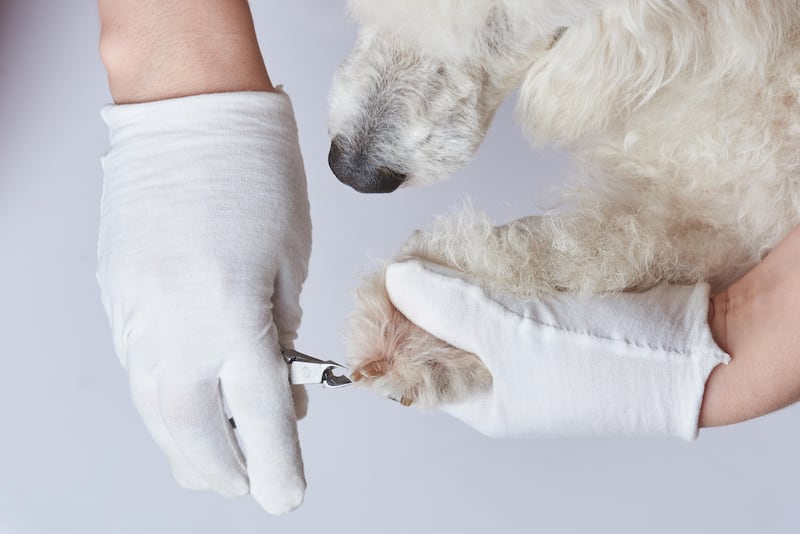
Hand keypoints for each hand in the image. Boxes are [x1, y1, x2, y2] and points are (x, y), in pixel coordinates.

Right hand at [97, 91, 310, 513]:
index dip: (277, 466)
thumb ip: (282, 333)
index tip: (285, 497)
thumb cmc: (258, 175)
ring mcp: (136, 314)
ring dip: (188, 446)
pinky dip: (166, 401)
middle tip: (249, 483)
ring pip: (155, 410)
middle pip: (192, 433)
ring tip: (219, 459)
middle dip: (224, 470)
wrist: (189, 113)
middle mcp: (176, 325)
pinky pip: (139, 371)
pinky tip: (190, 402)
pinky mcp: (116, 299)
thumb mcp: (291, 260)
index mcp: (233, 314)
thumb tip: (279, 385)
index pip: (260, 418)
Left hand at [385, 260, 727, 439]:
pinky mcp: (545, 306)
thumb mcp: (512, 336)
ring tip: (473, 250)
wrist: (693, 342)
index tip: (383, 279)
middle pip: (435, 323)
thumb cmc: (604, 359)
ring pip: (468, 296)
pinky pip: (503, 280)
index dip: (389, 324)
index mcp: (477, 395)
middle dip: (431, 286)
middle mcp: (493, 369)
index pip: (409, 364)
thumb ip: (447, 307)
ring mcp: (520, 336)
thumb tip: (395, 280)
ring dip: (467, 269)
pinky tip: (504, 249)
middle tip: (431, 252)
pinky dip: (499, 261)